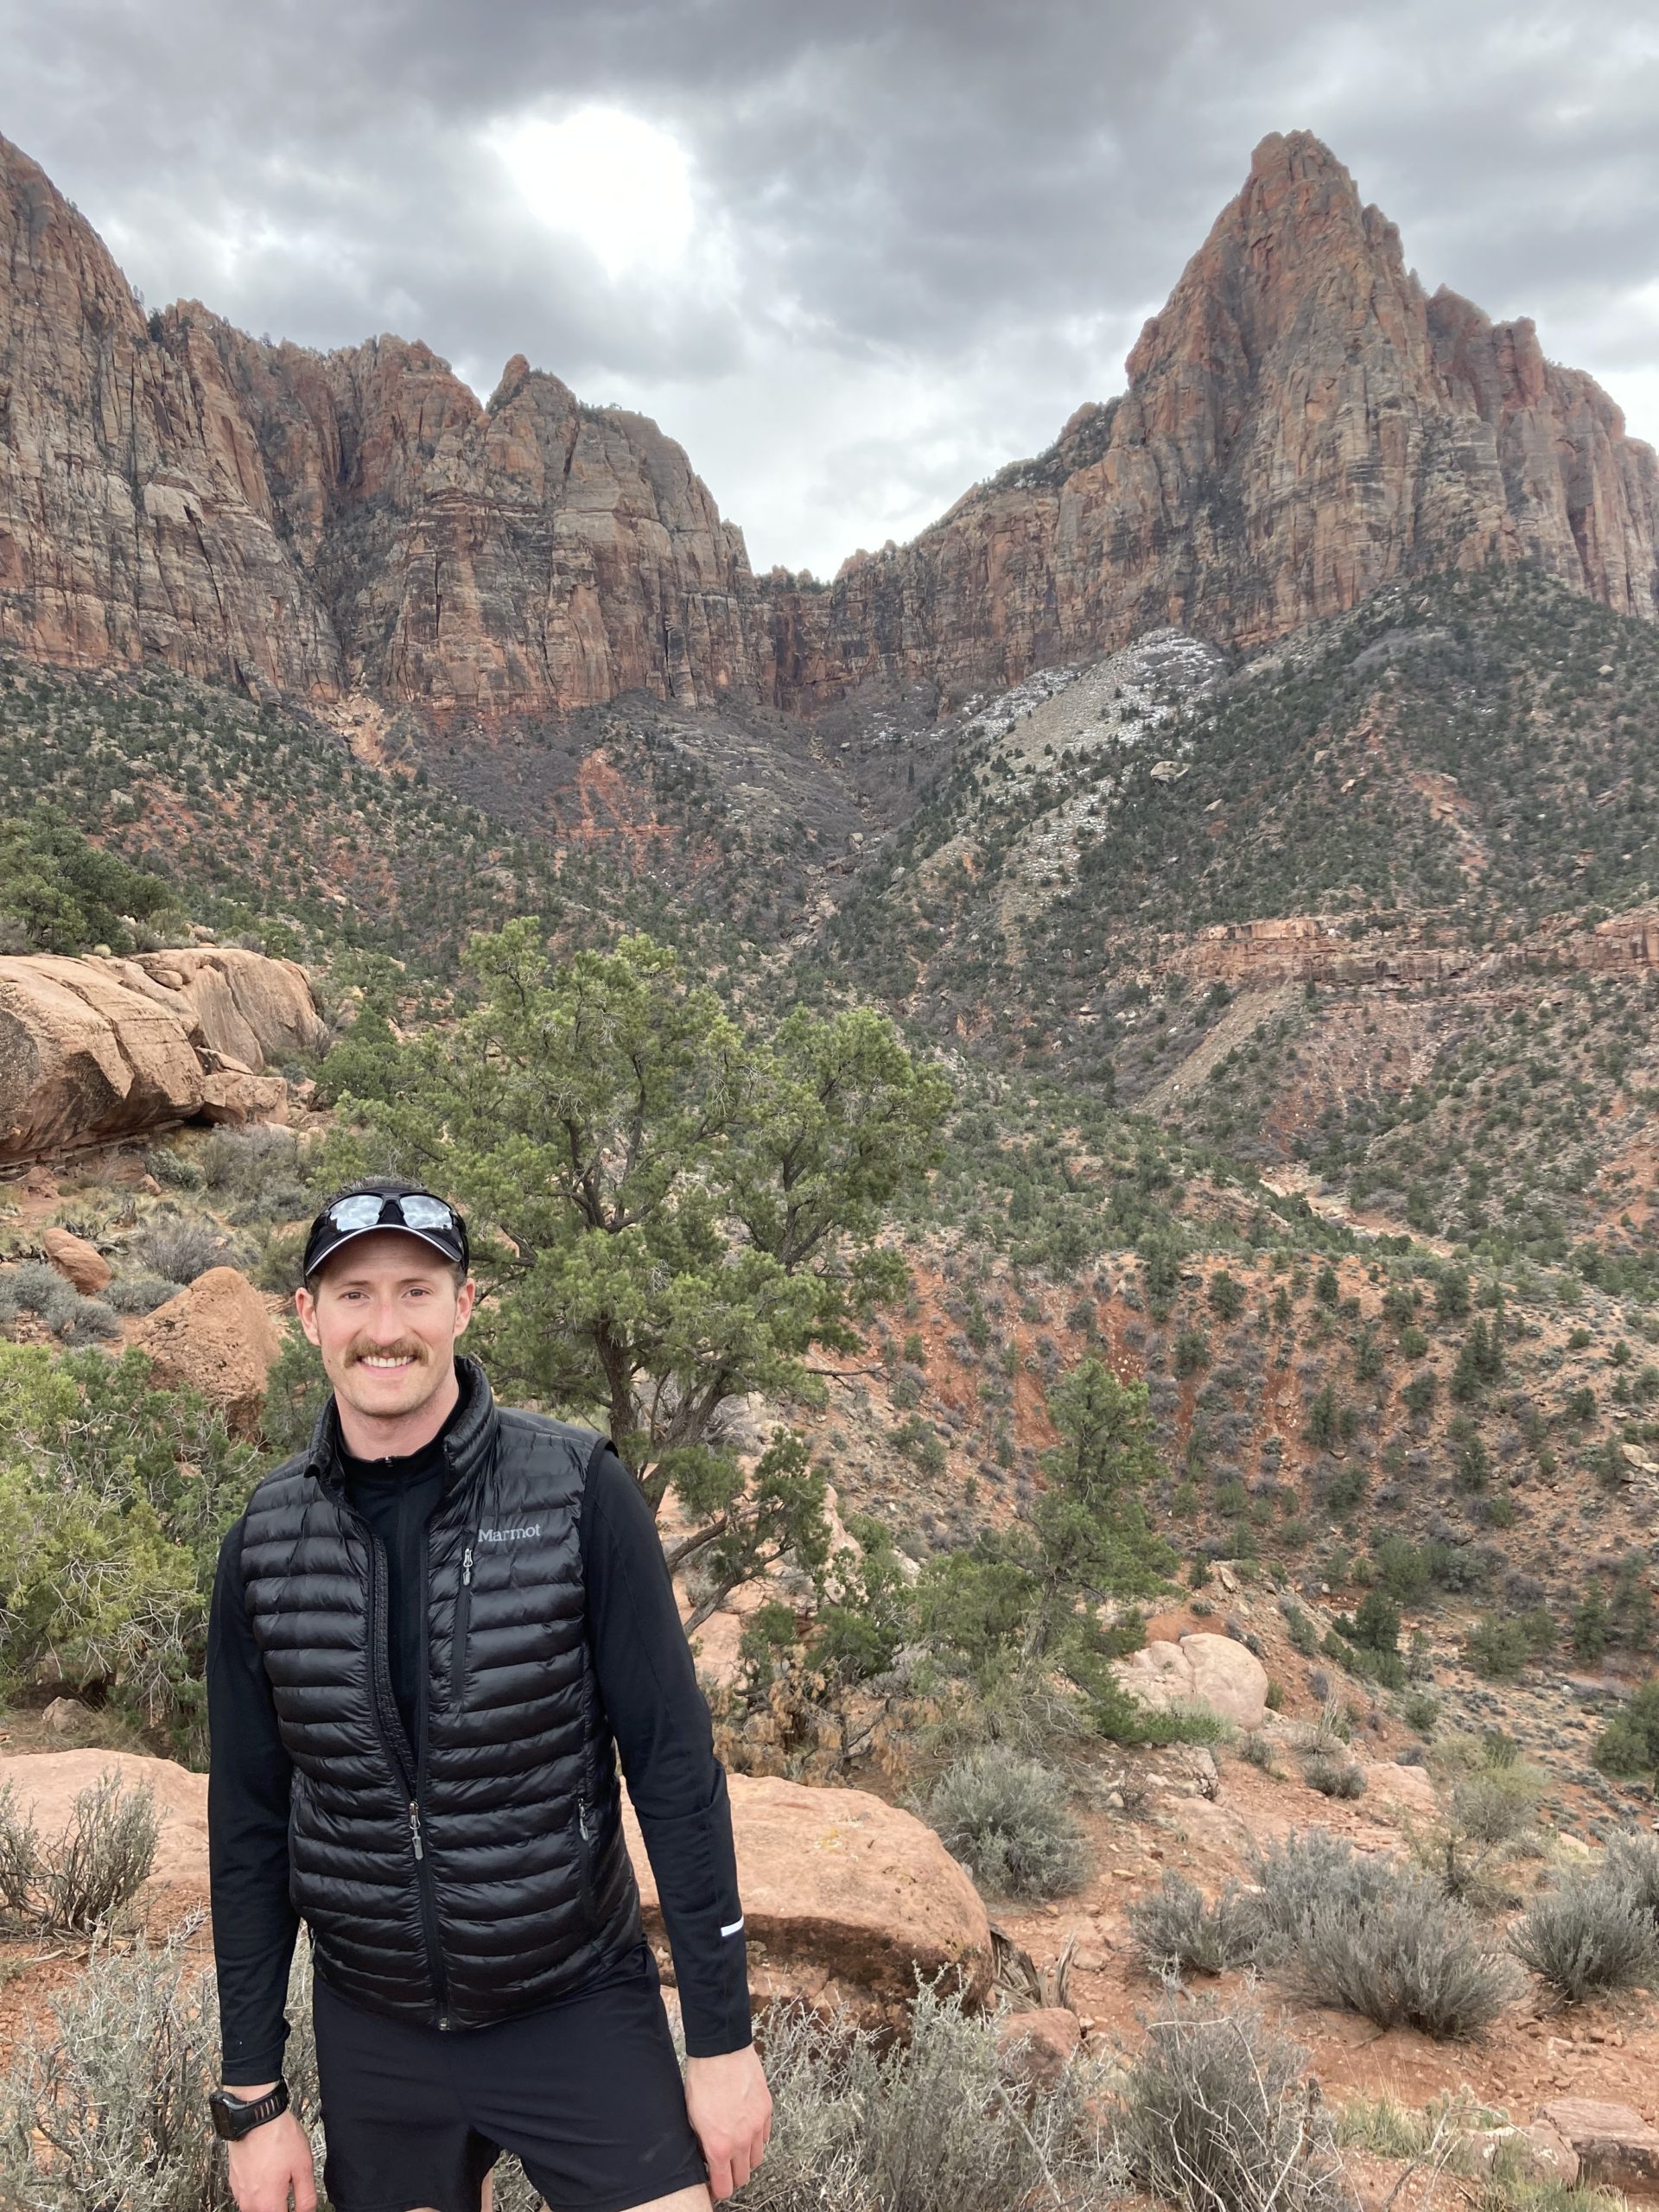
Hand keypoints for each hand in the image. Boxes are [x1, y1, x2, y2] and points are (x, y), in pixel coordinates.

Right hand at [223, 2094, 316, 2211]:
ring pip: (256, 2208)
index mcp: (267, 2205)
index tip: (299, 2207)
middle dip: (280, 2207)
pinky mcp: (235, 2180)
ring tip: (281, 2182)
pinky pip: (248, 2196)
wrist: (256, 2115)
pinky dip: (259, 2192)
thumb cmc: (278, 2137)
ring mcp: (239, 2192)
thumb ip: (306, 2198)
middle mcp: (249, 2204)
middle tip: (290, 2192)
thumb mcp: (303, 2167)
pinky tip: (269, 2175)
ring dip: (269, 2202)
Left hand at [684, 2044, 770, 2201]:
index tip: (714, 2185)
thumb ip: (703, 2144)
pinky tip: (745, 2127)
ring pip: (757, 2159)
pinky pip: (765, 2136)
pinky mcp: (767, 2110)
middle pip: (744, 2177)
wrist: (721, 2050)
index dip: (718, 2189)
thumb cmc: (702, 2080)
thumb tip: (707, 2156)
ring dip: (746, 2158)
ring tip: (736, 2146)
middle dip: (733, 2176)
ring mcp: (757, 2126)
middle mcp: (742, 2141)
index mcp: (719, 2147)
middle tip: (724, 2166)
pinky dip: (757, 2138)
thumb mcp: (692, 2118)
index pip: (725, 2187)